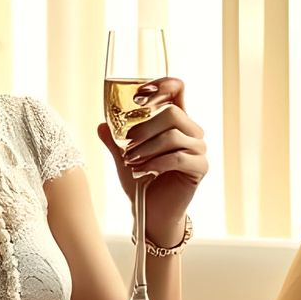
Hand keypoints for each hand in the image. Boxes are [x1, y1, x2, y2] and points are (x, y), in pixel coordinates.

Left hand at [94, 77, 208, 242]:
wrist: (151, 214)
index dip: (161, 85)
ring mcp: (198, 149)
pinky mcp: (199, 167)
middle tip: (127, 145)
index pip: (178, 89)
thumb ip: (114, 141)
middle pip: (173, 113)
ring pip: (173, 136)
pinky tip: (140, 172)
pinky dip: (155, 163)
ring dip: (146, 148)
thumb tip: (101, 124)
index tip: (138, 96)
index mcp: (176, 122)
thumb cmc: (140, 184)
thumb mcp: (124, 159)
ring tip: (130, 162)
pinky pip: (177, 157)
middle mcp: (192, 132)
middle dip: (145, 129)